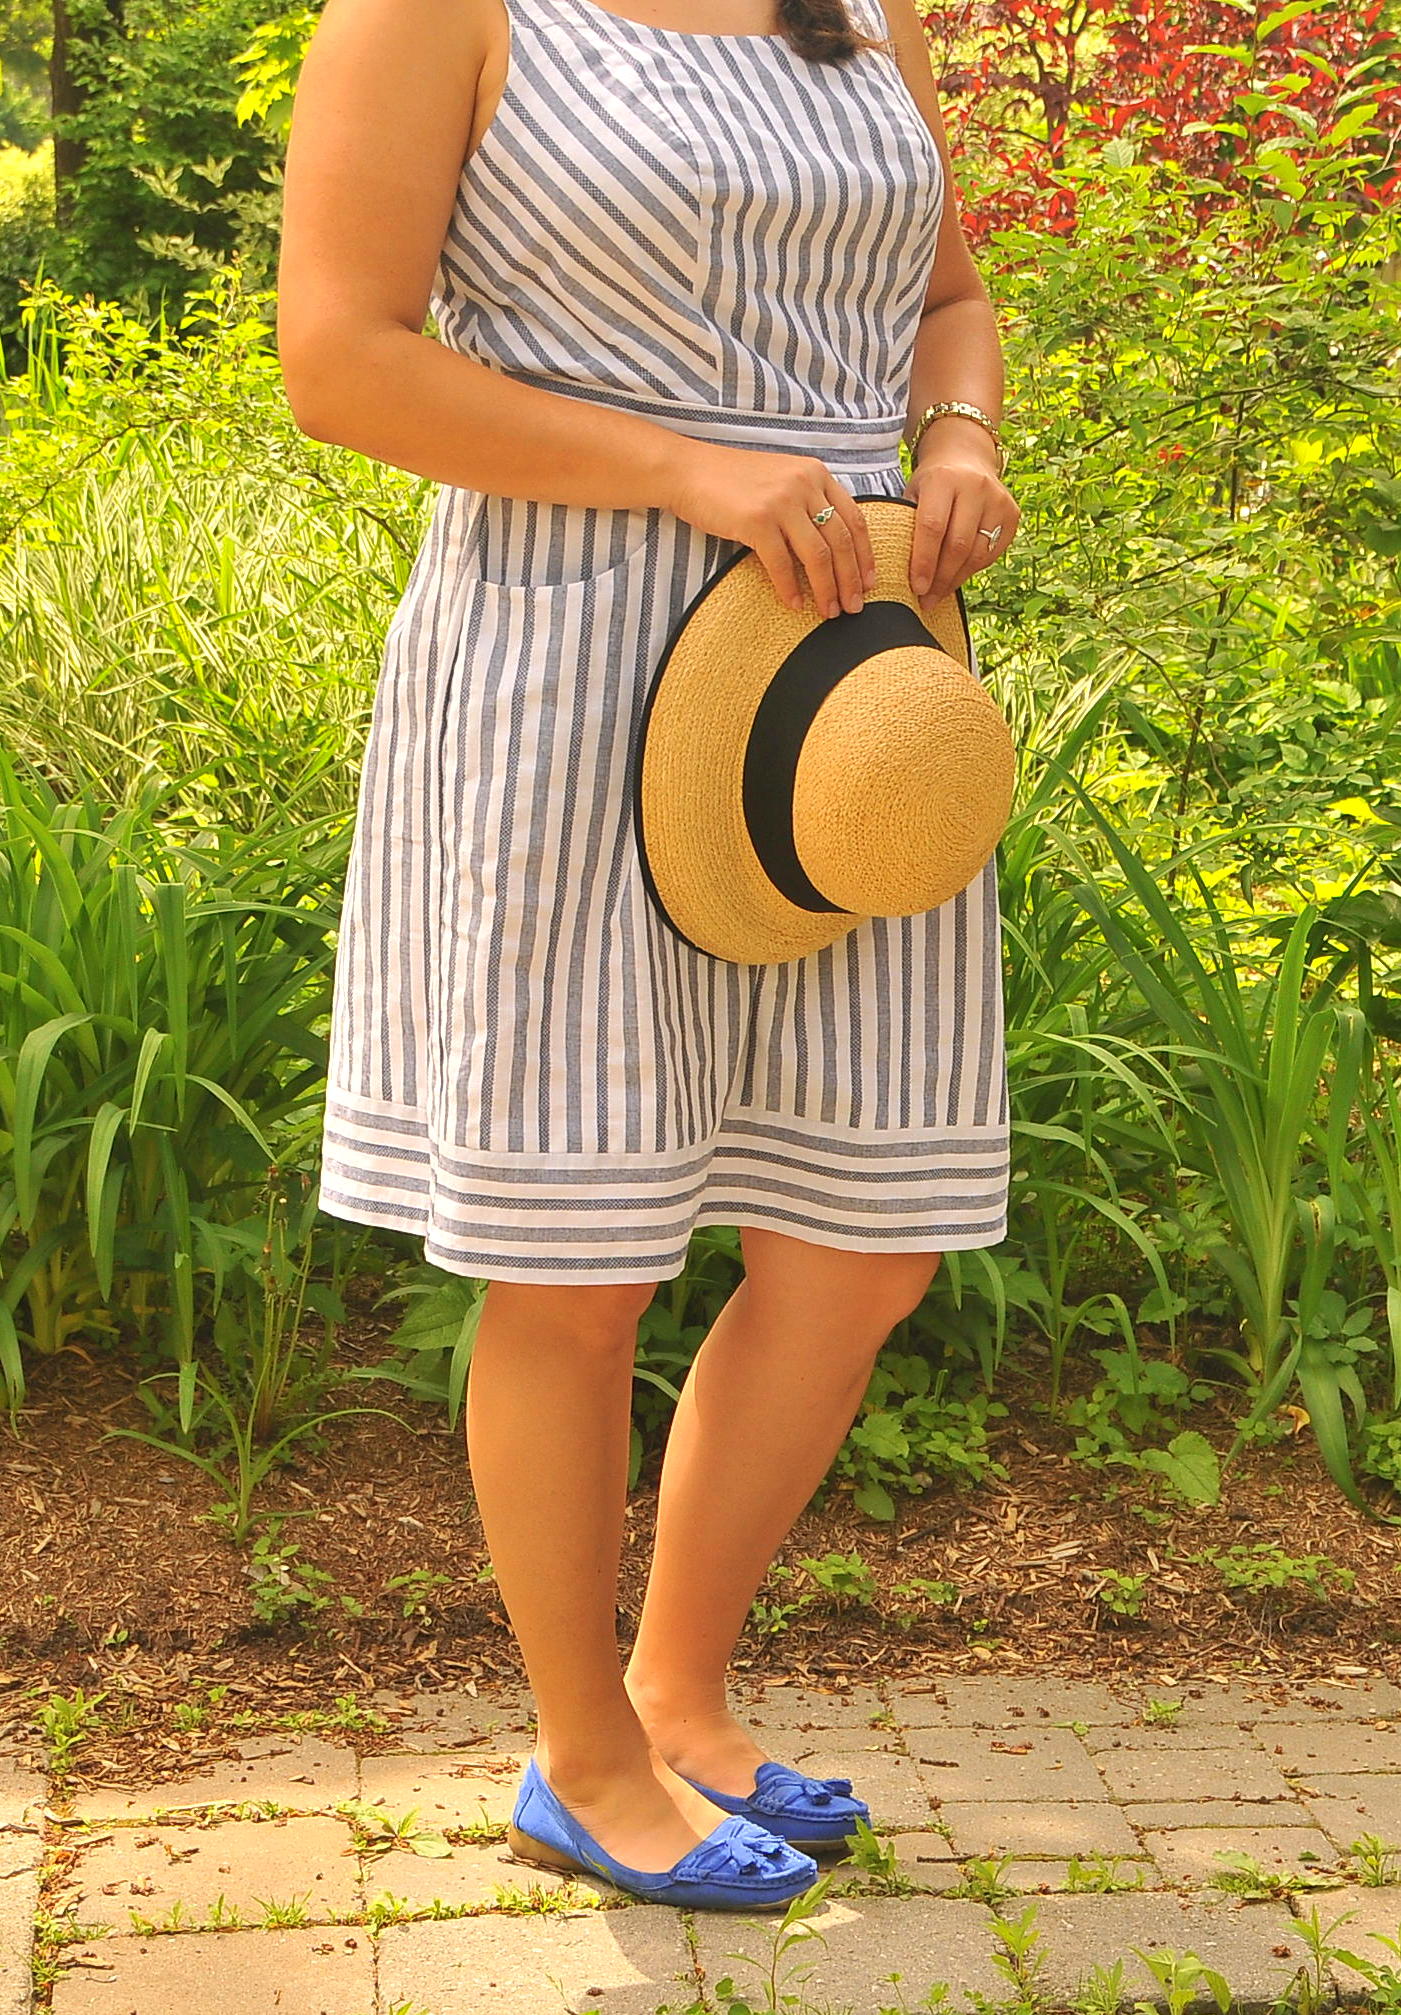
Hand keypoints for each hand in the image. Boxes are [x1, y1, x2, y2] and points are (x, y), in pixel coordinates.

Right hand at [663, 441, 876, 617]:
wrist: (688, 471)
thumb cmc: (732, 481)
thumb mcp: (781, 480)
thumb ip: (807, 502)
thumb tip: (829, 547)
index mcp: (815, 474)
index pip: (854, 519)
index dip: (865, 555)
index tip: (868, 582)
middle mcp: (804, 484)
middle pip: (840, 541)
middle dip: (851, 580)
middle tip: (854, 607)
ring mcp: (781, 502)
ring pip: (817, 555)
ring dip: (827, 589)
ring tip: (829, 612)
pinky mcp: (756, 521)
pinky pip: (782, 564)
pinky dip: (790, 588)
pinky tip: (794, 604)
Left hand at [903, 434, 1019, 612]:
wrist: (966, 458)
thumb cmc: (933, 484)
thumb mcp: (915, 494)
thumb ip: (910, 526)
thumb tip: (898, 574)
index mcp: (943, 479)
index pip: (933, 527)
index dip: (924, 562)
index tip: (916, 588)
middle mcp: (975, 486)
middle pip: (958, 545)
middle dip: (940, 578)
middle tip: (925, 600)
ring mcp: (997, 500)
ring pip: (977, 554)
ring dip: (955, 580)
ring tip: (938, 594)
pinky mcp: (1012, 513)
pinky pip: (991, 554)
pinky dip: (972, 570)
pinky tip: (956, 577)